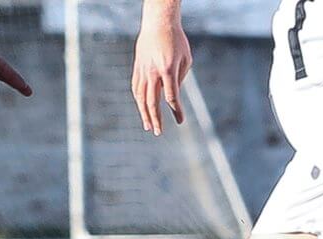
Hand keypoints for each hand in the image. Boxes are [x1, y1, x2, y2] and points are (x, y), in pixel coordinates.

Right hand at [131, 18, 191, 135]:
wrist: (158, 22)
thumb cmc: (176, 40)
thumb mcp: (186, 59)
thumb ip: (180, 79)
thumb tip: (172, 96)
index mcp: (167, 70)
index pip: (171, 97)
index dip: (176, 111)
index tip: (180, 121)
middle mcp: (153, 72)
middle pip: (152, 101)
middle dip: (155, 119)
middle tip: (158, 132)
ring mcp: (143, 70)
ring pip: (140, 97)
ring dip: (144, 113)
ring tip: (147, 126)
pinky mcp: (137, 68)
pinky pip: (136, 88)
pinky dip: (138, 101)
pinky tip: (142, 109)